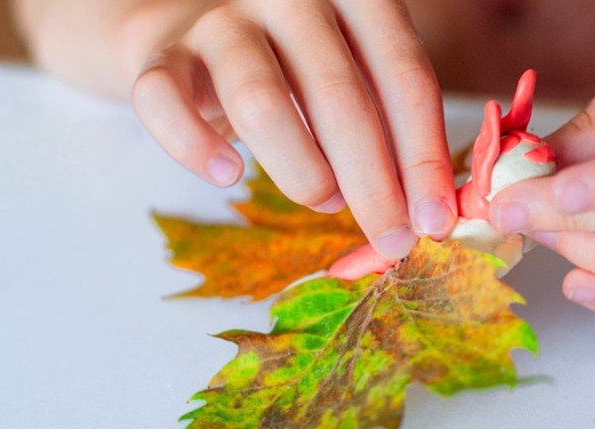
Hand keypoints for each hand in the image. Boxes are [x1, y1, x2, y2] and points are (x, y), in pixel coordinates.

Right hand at [130, 0, 457, 258]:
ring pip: (261, 101)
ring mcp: (220, 17)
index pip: (404, 75)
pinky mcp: (159, 50)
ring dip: (303, 170)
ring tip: (324, 201)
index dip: (424, 154)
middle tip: (391, 240)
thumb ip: (389, 118)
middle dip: (373, 183)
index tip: (435, 220)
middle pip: (340, 96)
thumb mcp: (353, 67)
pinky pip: (166, 102)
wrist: (186, 20)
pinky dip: (195, 147)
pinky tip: (227, 175)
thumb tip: (429, 209)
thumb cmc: (292, 57)